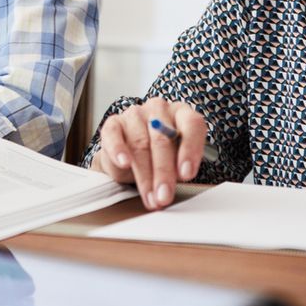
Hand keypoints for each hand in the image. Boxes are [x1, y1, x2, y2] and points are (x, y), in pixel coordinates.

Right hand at [90, 97, 206, 210]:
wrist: (129, 158)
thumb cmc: (159, 157)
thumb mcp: (177, 161)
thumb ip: (181, 166)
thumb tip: (181, 177)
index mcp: (181, 114)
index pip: (192, 124)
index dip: (190, 150)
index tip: (187, 174)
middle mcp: (159, 109)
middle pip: (162, 139)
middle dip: (163, 172)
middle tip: (164, 196)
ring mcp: (135, 114)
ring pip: (140, 144)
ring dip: (144, 175)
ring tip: (149, 196)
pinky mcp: (113, 123)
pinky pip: (114, 136)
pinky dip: (118, 150)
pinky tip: (124, 163)